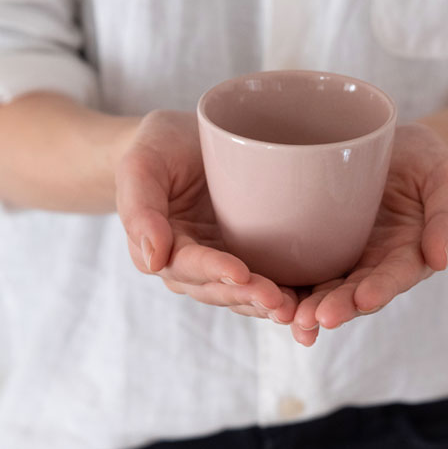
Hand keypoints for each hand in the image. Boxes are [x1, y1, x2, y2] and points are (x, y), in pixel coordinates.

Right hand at [116, 110, 297, 321]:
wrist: (184, 138)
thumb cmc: (160, 146)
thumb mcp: (141, 164)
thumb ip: (140, 209)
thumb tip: (152, 260)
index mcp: (162, 247)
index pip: (187, 264)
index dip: (213, 270)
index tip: (239, 273)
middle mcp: (191, 265)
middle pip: (218, 289)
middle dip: (247, 296)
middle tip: (277, 300)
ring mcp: (223, 262)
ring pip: (243, 294)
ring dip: (266, 305)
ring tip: (294, 310)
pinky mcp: (250, 256)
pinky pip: (266, 281)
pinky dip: (285, 295)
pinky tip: (307, 302)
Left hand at [289, 122, 447, 345]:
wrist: (395, 146)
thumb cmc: (427, 161)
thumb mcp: (447, 178)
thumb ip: (447, 216)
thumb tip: (441, 260)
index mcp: (410, 253)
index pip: (397, 275)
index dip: (381, 289)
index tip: (364, 300)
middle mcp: (377, 263)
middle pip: (357, 291)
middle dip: (338, 307)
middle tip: (316, 318)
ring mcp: (347, 257)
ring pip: (328, 288)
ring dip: (311, 306)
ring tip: (293, 319)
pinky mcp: (321, 245)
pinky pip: (306, 270)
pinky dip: (291, 287)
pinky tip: (270, 299)